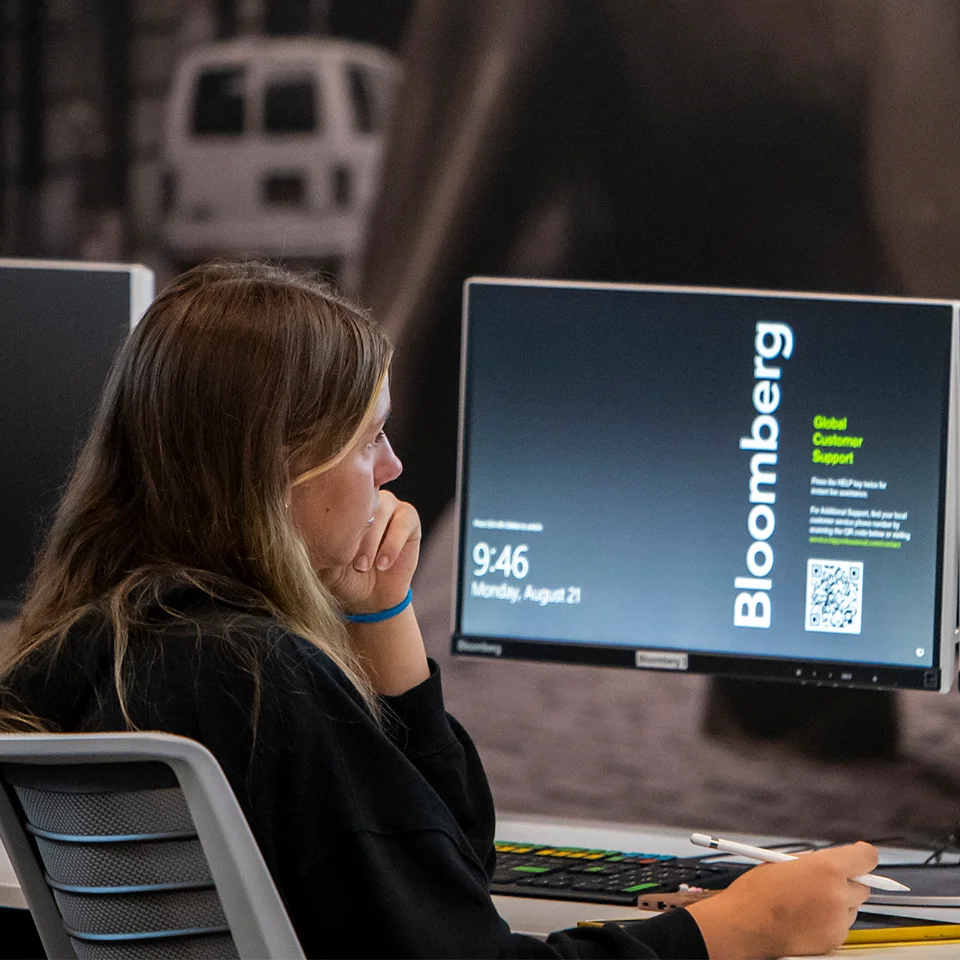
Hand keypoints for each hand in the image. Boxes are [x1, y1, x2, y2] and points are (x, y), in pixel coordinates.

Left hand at [322, 490, 420, 613]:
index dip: (334, 516)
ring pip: (381, 510)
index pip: (336, 493)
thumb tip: (310, 531)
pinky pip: (403, 523)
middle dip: (353, 534)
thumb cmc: (343, 576)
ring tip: (362, 566)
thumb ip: (320, 545)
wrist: (371, 596)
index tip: (331, 546)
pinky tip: (382, 564)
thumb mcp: (326, 563)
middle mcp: (365, 497)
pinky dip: (392, 545)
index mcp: (340, 501)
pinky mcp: (408, 517)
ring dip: (370, 542)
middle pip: (360, 501)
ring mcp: (388, 504)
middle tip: (349, 562)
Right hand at [686, 842, 877, 957]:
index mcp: (827, 868)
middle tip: (824, 882)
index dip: (862, 856)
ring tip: (807, 903)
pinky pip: (841, 926)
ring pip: (851, 907)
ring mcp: (838, 921)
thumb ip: (814, 862)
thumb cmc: (758, 891)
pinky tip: (805, 918)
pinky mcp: (833, 940)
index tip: (857, 856)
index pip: (866, 858)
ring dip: (838, 903)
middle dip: (847, 883)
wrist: (745, 925)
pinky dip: (829, 921)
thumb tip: (832, 864)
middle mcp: (838, 894)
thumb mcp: (785, 862)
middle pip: (862, 886)